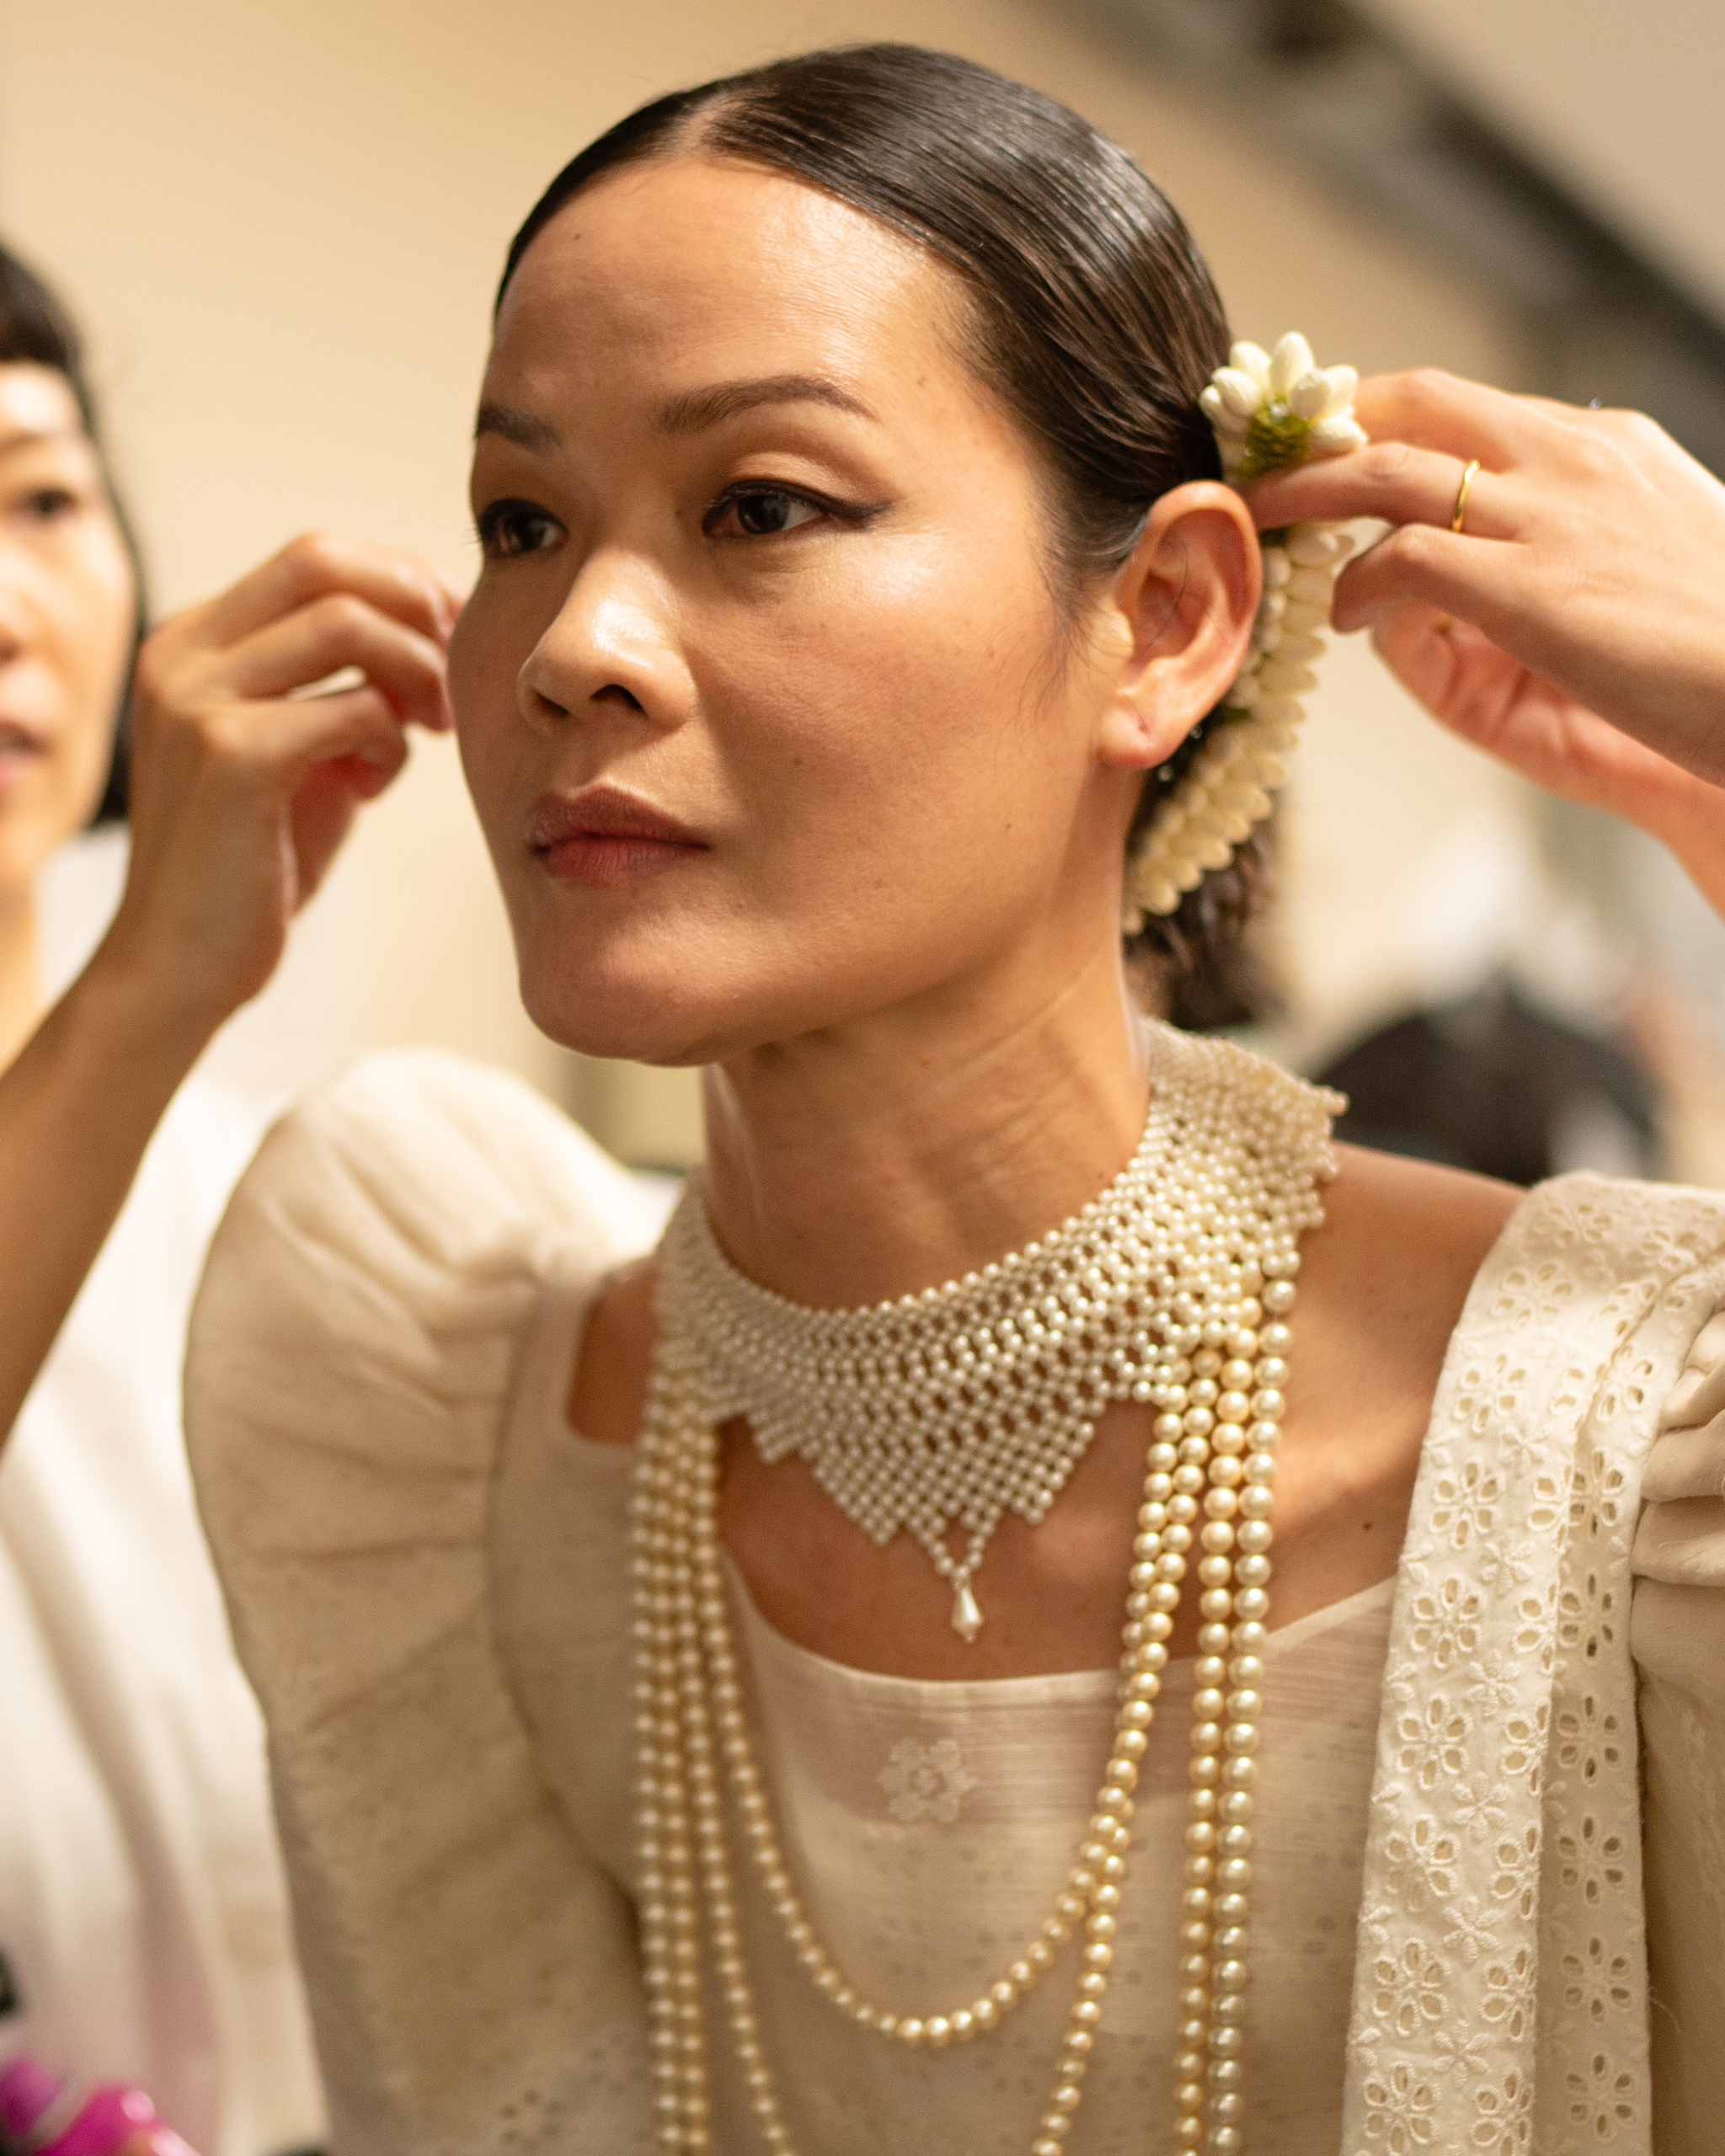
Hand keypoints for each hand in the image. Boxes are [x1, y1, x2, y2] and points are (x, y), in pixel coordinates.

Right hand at [98, 532, 458, 1036]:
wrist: (184, 962)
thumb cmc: (254, 862)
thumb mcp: (298, 752)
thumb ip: (340, 688)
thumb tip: (429, 633)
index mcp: (193, 641)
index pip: (311, 557)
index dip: (399, 581)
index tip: (451, 632)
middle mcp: (182, 654)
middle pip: (324, 563)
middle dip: (414, 608)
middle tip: (454, 677)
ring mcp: (198, 699)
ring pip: (347, 625)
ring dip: (415, 672)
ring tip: (431, 730)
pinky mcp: (232, 757)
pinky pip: (355, 709)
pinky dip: (390, 743)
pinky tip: (373, 787)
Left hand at [1242, 371, 1724, 913]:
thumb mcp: (1647, 566)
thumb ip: (1564, 551)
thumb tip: (1492, 567)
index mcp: (1603, 447)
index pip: (1462, 404)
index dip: (1377, 415)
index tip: (1319, 439)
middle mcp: (1570, 459)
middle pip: (1410, 404)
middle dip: (1320, 425)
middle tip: (1259, 455)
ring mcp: (1547, 518)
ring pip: (1384, 469)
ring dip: (1304, 490)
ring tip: (1255, 516)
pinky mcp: (1527, 587)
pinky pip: (1400, 561)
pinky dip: (1354, 583)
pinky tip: (1340, 616)